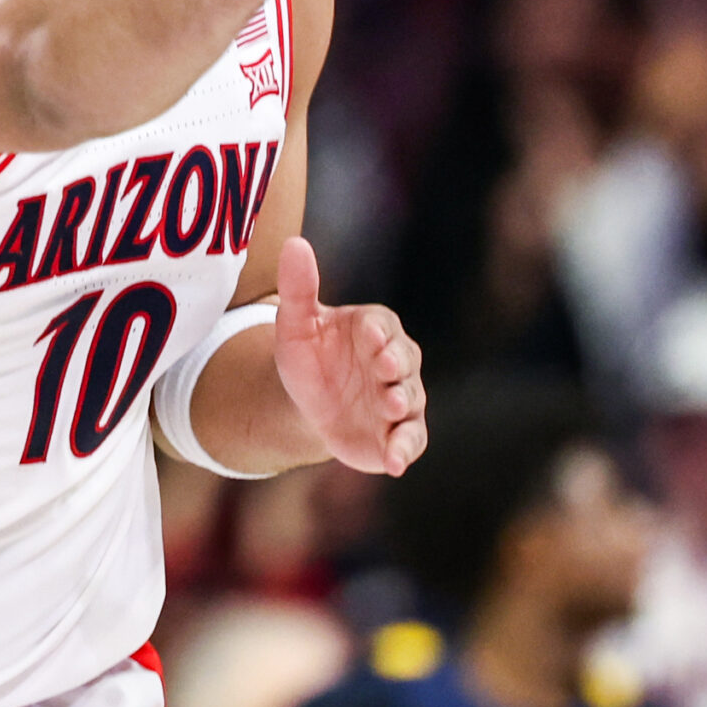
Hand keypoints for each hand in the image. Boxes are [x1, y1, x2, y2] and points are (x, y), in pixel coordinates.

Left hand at [272, 236, 427, 474]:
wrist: (308, 407)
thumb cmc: (307, 358)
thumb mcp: (294, 325)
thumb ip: (298, 287)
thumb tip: (294, 242)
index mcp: (374, 329)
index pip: (382, 326)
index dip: (378, 333)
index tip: (371, 338)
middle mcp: (395, 361)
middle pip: (404, 361)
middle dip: (396, 368)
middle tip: (385, 374)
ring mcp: (400, 397)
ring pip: (411, 400)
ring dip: (403, 405)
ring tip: (392, 409)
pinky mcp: (398, 432)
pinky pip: (411, 439)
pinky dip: (406, 449)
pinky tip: (395, 463)